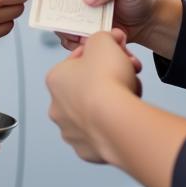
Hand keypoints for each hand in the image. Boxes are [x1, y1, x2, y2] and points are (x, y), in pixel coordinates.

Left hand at [46, 30, 141, 162]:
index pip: (78, 60)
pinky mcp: (85, 150)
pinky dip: (111, 126)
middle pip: (86, 87)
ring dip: (110, 103)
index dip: (101, 55)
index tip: (115, 55)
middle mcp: (57, 106)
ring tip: (129, 96)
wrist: (117, 119)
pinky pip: (100, 134)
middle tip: (127, 75)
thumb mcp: (103, 41)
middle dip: (107, 80)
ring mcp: (70, 131)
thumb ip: (103, 36)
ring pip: (93, 112)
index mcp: (56, 78)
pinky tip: (123, 117)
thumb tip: (109, 38)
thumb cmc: (106, 82)